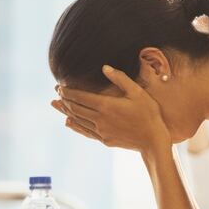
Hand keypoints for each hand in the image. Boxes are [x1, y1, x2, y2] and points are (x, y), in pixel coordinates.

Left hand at [52, 65, 172, 156]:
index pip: (81, 97)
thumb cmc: (148, 114)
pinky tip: (69, 122)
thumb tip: (104, 68)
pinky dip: (75, 126)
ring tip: (56, 105)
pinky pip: (85, 132)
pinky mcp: (104, 140)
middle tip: (56, 93)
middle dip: (64, 100)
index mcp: (106, 105)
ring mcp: (101, 131)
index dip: (68, 91)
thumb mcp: (137, 92)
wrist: (153, 141)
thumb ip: (120, 79)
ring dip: (66, 111)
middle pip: (76, 108)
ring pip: (78, 120)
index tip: (59, 86)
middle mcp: (100, 119)